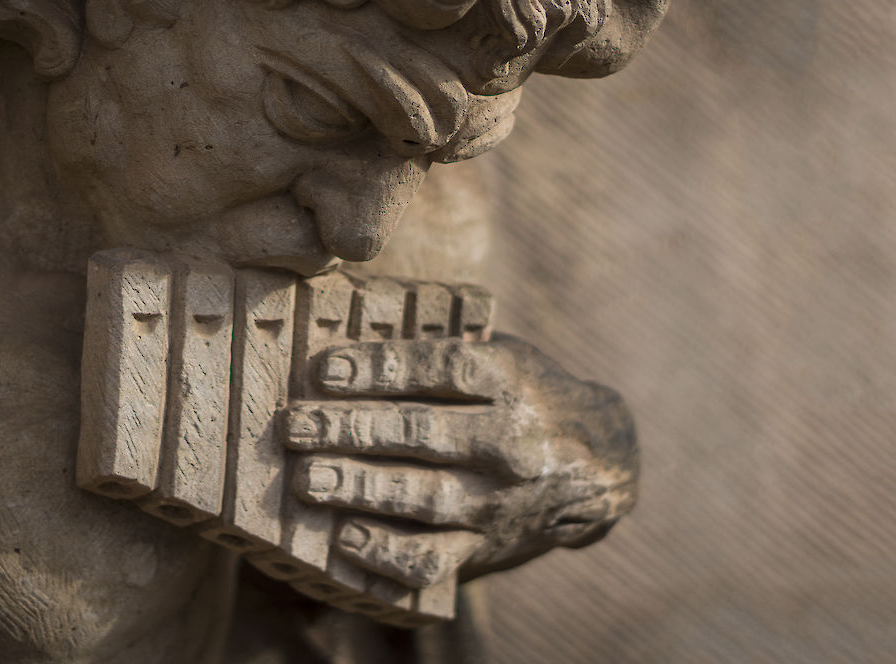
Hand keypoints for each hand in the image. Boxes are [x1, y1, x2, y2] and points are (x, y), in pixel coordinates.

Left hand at [281, 334, 637, 587]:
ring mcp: (500, 500)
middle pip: (423, 432)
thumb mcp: (505, 354)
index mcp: (512, 379)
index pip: (441, 369)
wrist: (600, 464)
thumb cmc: (527, 394)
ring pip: (423, 497)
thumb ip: (441, 350)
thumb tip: (341, 337)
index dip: (380, 369)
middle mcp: (511, 440)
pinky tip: (345, 537)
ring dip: (359, 488)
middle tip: (294, 426)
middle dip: (350, 428)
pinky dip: (386, 553)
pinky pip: (432, 559)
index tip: (326, 369)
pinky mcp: (487, 546)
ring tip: (306, 479)